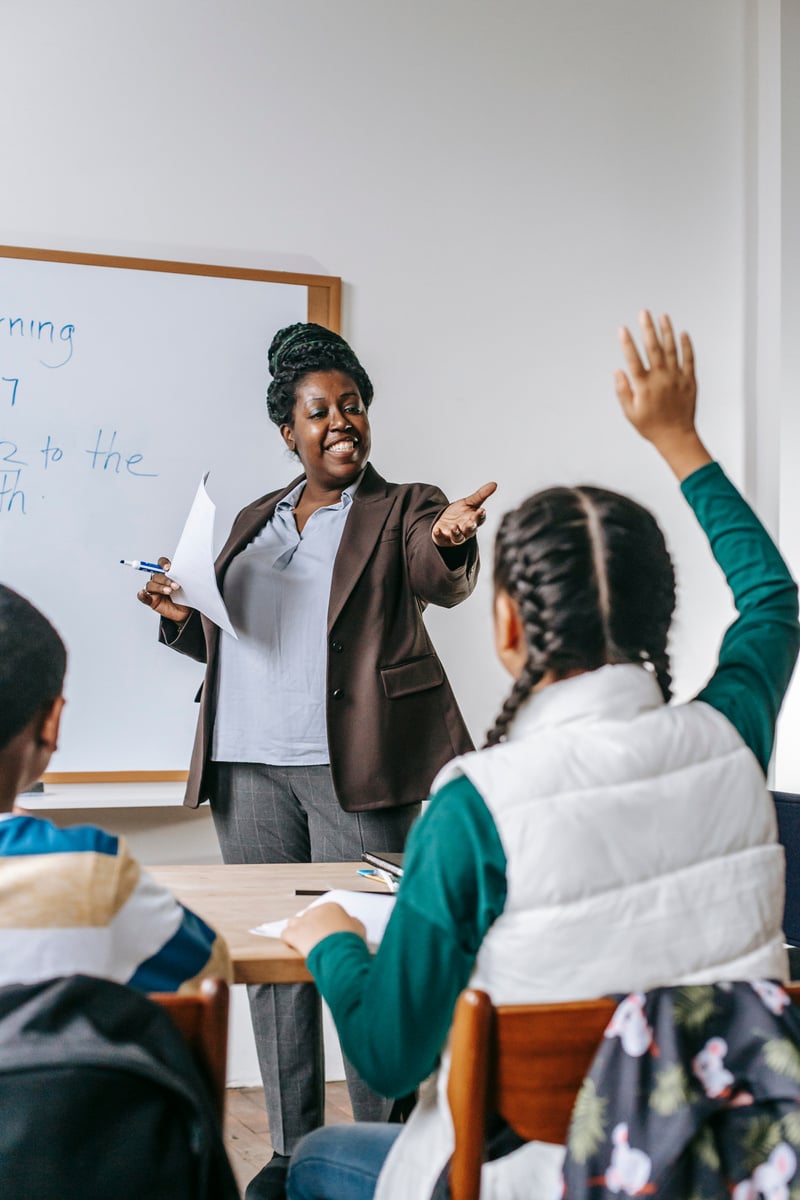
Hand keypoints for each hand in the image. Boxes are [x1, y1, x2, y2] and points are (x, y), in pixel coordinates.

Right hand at [136, 556, 191, 623]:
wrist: (186, 612)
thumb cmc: (186, 597)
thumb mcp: (187, 586)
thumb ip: (183, 578)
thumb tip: (183, 572)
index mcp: (167, 573)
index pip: (161, 564)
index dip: (163, 564)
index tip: (168, 568)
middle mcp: (159, 580)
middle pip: (156, 575)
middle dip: (165, 580)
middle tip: (175, 586)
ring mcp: (155, 590)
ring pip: (150, 585)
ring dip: (159, 588)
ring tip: (169, 592)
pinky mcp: (151, 600)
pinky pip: (143, 597)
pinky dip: (142, 595)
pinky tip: (143, 593)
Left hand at [281, 902, 366, 958]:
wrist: (338, 951)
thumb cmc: (348, 941)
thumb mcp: (358, 928)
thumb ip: (351, 922)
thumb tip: (351, 923)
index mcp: (332, 908)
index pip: (325, 912)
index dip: (326, 923)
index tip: (328, 931)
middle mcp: (316, 912)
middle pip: (310, 916)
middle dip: (312, 927)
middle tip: (317, 938)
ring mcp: (303, 922)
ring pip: (294, 922)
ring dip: (298, 931)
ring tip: (303, 942)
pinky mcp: (294, 934)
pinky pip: (285, 934)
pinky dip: (288, 941)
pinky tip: (292, 947)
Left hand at [432, 481, 496, 546]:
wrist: (444, 522)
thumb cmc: (460, 513)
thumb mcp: (469, 502)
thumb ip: (481, 495)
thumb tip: (495, 484)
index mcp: (473, 521)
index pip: (480, 520)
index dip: (481, 516)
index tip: (481, 510)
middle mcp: (465, 530)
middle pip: (470, 530)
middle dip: (470, 527)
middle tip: (470, 522)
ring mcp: (454, 536)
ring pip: (457, 537)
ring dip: (456, 533)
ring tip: (454, 527)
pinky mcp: (442, 538)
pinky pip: (441, 538)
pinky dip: (439, 535)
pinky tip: (437, 530)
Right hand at [615, 311, 710, 479]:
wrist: (676, 436)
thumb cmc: (651, 426)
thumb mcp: (630, 413)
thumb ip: (623, 391)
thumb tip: (619, 371)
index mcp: (644, 386)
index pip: (633, 359)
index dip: (627, 343)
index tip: (623, 329)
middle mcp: (661, 378)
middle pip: (653, 348)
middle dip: (647, 329)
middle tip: (644, 313)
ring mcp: (676, 378)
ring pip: (672, 349)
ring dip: (667, 331)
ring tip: (663, 316)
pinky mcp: (689, 380)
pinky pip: (689, 359)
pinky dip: (686, 345)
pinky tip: (683, 333)